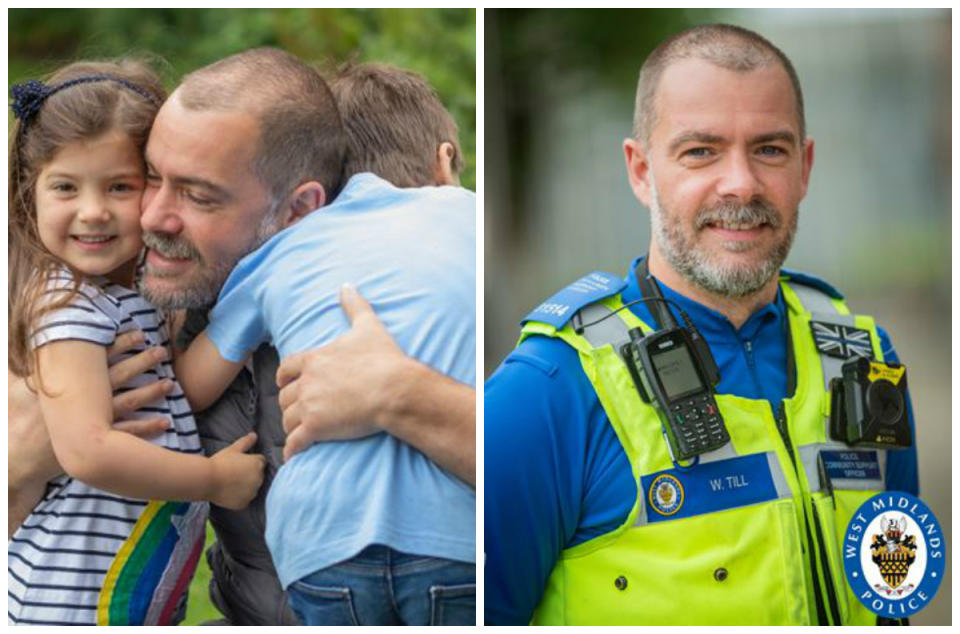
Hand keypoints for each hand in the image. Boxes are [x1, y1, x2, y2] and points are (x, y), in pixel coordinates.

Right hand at [8, 330, 173, 534]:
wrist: (17, 457)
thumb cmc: (17, 419)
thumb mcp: (17, 386)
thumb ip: (28, 363)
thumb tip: (27, 335)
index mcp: (68, 384)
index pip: (98, 359)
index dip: (119, 345)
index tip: (139, 333)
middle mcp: (82, 400)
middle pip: (117, 377)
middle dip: (141, 362)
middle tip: (162, 351)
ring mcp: (91, 422)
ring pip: (126, 403)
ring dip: (150, 393)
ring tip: (170, 383)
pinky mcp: (97, 443)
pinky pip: (127, 434)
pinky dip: (146, 428)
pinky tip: (164, 422)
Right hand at [208, 432, 265, 509]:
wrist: (207, 480)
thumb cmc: (220, 462)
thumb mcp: (233, 449)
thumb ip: (246, 442)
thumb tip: (254, 435)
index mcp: (258, 464)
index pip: (261, 461)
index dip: (251, 461)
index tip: (241, 463)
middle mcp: (259, 478)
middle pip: (258, 475)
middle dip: (250, 474)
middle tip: (234, 473)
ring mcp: (252, 492)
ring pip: (252, 488)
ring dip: (246, 486)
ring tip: (231, 482)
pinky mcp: (245, 503)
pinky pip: (245, 499)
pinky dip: (240, 497)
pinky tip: (229, 492)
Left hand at [277, 284, 410, 461]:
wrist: (395, 388)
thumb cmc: (384, 359)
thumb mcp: (368, 326)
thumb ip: (355, 305)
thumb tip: (347, 285)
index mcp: (315, 359)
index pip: (287, 369)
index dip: (284, 378)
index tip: (286, 384)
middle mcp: (307, 381)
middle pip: (284, 396)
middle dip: (289, 404)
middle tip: (297, 412)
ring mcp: (310, 405)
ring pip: (287, 419)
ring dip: (291, 427)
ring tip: (298, 434)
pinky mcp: (316, 427)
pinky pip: (295, 443)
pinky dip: (292, 451)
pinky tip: (293, 456)